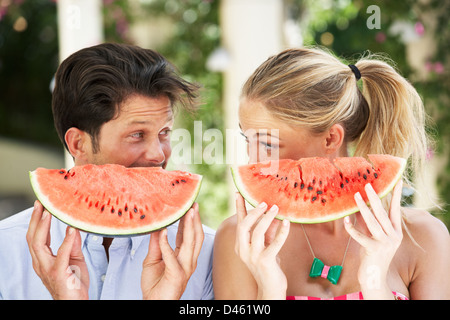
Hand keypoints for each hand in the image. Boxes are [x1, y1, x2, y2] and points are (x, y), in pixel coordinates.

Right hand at [26, 201, 88, 299]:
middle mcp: (41, 263)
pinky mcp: (58, 273)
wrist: (75, 304)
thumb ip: (73, 244)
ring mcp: (47, 269)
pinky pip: (61, 254)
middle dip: (35, 219)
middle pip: (32, 237)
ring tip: (49, 212)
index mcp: (43, 259)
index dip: (36, 221)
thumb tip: (74, 227)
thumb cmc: (74, 284)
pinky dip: (67, 240)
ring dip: (44, 226)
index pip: (35, 237)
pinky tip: (72, 229)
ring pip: (38, 244)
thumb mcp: (74, 259)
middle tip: (40, 203)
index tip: (41, 205)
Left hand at [141, 203, 203, 299]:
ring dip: (189, 227)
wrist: (153, 304)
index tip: (189, 207)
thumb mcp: (152, 260)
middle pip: (195, 237)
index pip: (189, 236)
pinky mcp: (177, 274)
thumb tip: (156, 228)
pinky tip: (162, 233)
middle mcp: (188, 261)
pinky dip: (166, 244)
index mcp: (184, 257)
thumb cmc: (155, 285)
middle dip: (195, 220)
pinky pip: (171, 256)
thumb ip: (156, 245)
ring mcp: (185, 268)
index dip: (189, 221)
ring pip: (190, 243)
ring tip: (188, 213)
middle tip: (193, 205)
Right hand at [234, 193, 289, 299]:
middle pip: (244, 226)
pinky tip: (286, 223)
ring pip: (257, 232)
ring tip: (275, 208)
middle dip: (254, 212)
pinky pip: (274, 243)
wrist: (270, 288)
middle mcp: (242, 250)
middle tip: (264, 202)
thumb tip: (273, 214)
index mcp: (239, 245)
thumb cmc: (268, 266)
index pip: (239, 223)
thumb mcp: (264, 246)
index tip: (239, 193)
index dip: (239, 207)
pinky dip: (281, 232)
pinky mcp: (265, 261)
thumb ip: (266, 232)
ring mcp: (253, 256)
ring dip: (267, 218)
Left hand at [344, 180, 402, 298]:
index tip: (398, 181)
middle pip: (383, 213)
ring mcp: (385, 244)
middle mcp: (393, 236)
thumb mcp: (372, 235)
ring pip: (372, 222)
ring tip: (356, 195)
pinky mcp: (374, 250)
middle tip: (368, 184)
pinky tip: (345, 220)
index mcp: (396, 232)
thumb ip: (368, 221)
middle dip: (375, 198)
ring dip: (362, 208)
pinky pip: (361, 236)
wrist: (374, 276)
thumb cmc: (372, 253)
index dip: (396, 196)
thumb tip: (359, 204)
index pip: (396, 210)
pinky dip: (352, 228)